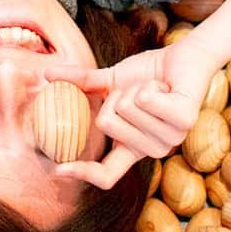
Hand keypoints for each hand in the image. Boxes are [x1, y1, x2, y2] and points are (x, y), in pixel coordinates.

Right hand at [44, 38, 219, 188]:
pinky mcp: (185, 122)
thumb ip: (81, 83)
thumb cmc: (148, 73)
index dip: (81, 173)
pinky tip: (166, 87)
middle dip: (116, 96)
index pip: (107, 174)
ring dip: (136, 87)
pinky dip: (150, 84)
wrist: (184, 57)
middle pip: (106, 123)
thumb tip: (45, 74)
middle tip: (138, 92)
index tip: (58, 169)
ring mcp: (171, 139)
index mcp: (132, 148)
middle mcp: (152, 150)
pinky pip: (146, 99)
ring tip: (155, 89)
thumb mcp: (110, 81)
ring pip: (126, 108)